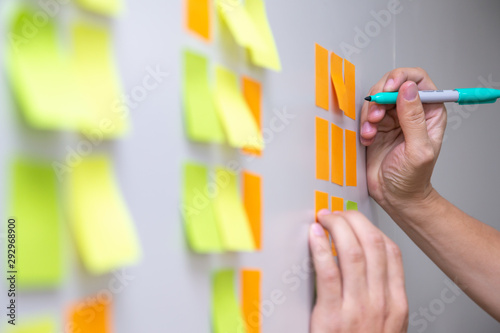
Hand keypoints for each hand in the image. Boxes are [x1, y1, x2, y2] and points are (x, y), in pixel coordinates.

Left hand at [309, 210, 407, 332]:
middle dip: (353, 221)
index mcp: (395, 305)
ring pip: (353, 253)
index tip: (357, 220)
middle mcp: (380, 303)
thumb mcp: (384, 326)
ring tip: (324, 219)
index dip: (372, 229)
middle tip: (336, 214)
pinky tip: (313, 236)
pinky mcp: (332, 316)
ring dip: (337, 228)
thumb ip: (380, 297)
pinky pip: (328, 272)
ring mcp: (358, 309)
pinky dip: (320, 249)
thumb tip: (365, 266)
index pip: (391, 253)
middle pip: (372, 245)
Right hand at [359, 68, 446, 210]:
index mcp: (430, 112)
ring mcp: (393, 118)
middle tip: (376, 115)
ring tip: (371, 132)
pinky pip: (366, 114)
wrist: (394, 196)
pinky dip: (363, 125)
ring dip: (370, 113)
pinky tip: (368, 139)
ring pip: (377, 99)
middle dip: (380, 97)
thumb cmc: (412, 179)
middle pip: (393, 84)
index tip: (388, 88)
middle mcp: (411, 111)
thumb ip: (414, 118)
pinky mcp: (377, 127)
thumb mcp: (418, 149)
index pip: (418, 80)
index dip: (401, 78)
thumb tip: (408, 89)